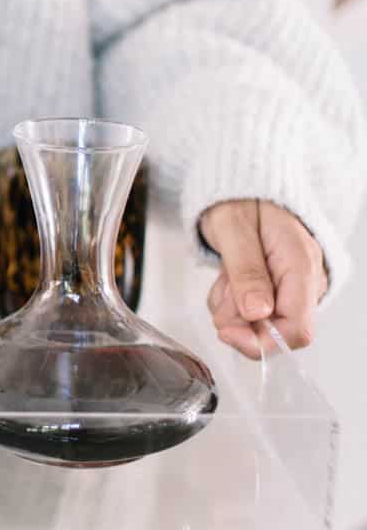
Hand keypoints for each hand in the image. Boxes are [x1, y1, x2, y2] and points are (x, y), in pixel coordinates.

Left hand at [200, 199, 326, 358]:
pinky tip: (230, 278)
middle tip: (223, 284)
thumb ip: (246, 271)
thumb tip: (257, 313)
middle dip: (238, 319)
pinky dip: (233, 303)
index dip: (260, 341)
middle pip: (276, 332)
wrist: (240, 188)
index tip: (224, 331)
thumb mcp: (233, 229)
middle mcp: (306, 281)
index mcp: (301, 264)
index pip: (296, 329)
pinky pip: (253, 315)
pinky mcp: (280, 291)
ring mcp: (295, 288)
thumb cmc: (239, 200)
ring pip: (260, 325)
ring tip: (227, 273)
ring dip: (231, 308)